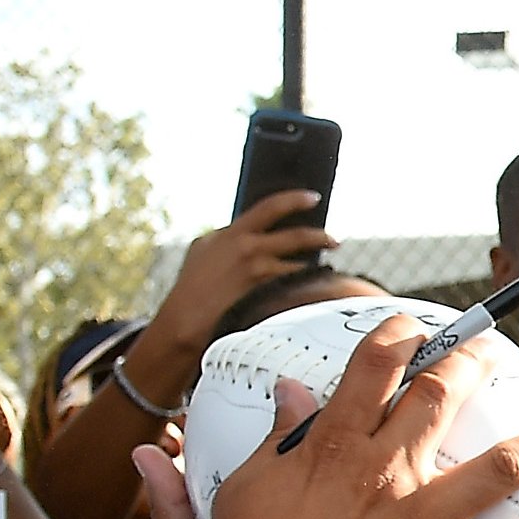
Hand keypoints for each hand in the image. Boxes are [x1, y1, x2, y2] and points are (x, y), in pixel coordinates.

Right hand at [124, 192, 343, 404]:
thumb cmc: (191, 288)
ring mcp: (257, 270)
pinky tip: (313, 288)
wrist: (184, 320)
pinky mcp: (264, 291)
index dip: (295, 199)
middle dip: (320, 235)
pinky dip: (304, 284)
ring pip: (300, 263)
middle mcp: (246, 247)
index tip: (313, 197)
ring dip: (316, 265)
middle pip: (296, 235)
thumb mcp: (203, 251)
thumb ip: (226, 237)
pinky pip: (294, 285)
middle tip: (335, 239)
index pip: (270, 207)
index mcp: (232, 234)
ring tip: (324, 269)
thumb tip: (245, 230)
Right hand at [183, 317, 518, 518]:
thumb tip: (288, 390)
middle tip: (497, 355)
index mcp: (333, 449)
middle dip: (477, 364)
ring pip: (504, 464)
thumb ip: (275, 438)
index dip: (401, 336)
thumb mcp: (245, 493)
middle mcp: (385, 473)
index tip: (416, 327)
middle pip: (444, 395)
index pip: (374, 368)